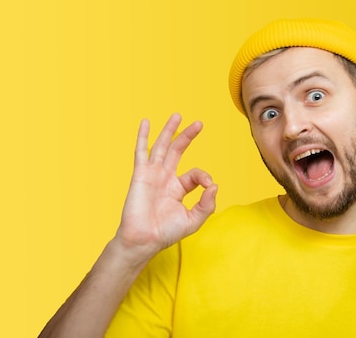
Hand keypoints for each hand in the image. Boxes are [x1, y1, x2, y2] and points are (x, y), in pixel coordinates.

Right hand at [115, 114, 217, 261]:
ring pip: (161, 147)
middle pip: (177, 151)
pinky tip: (145, 122)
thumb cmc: (166, 233)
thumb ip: (206, 204)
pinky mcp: (141, 175)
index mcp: (178, 189)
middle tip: (199, 124)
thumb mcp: (193, 220)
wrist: (144, 240)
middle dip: (187, 137)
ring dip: (169, 131)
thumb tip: (214, 185)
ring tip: (177, 116)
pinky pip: (141, 152)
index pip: (194, 174)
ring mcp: (152, 175)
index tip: (208, 186)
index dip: (204, 177)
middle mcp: (165, 178)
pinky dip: (143, 137)